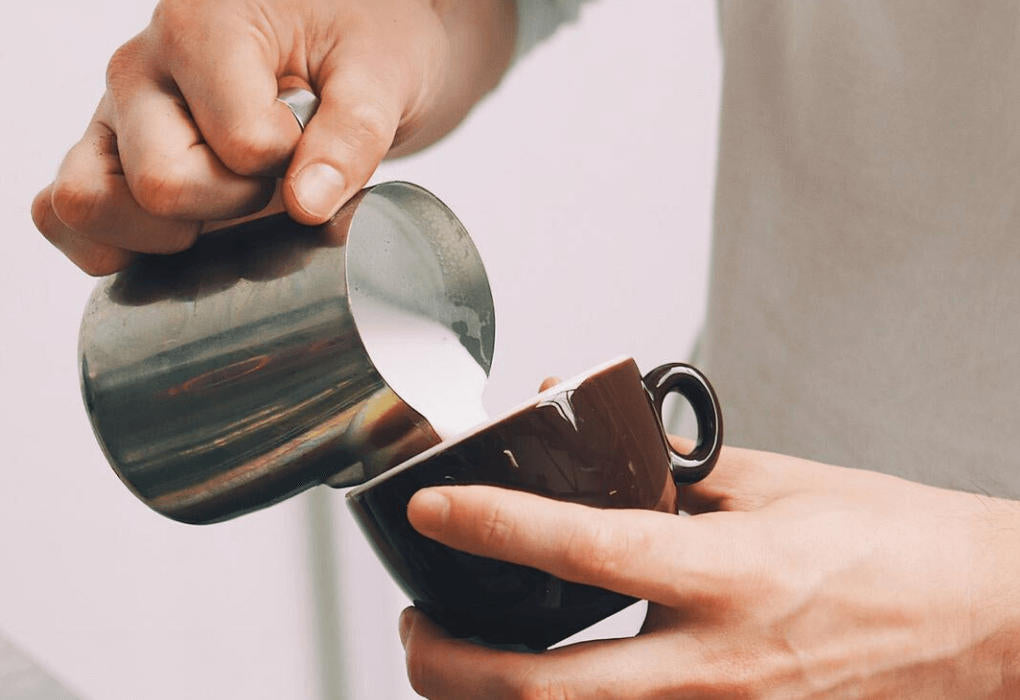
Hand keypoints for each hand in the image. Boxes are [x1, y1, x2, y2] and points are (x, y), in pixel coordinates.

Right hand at [31, 0, 513, 274]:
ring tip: (224, 208)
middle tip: (272, 181)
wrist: (346, 34)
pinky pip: (66, 213)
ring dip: (167, 234)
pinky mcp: (108, 152)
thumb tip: (307, 205)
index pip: (240, 147)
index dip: (291, 169)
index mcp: (204, 25)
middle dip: (234, 207)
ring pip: (89, 203)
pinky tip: (181, 237)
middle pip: (159, 184)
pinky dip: (115, 246)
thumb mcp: (380, 74)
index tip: (311, 145)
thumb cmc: (360, 39)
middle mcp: (143, 66)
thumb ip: (351, 136)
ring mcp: (116, 112)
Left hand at [399, 440, 1019, 696]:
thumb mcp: (778, 483)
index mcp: (730, 573)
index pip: (581, 550)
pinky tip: (540, 688)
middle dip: (452, 665)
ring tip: (456, 660)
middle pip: (545, 690)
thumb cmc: (894, 547)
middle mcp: (716, 664)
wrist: (986, 626)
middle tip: (415, 625)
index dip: (491, 525)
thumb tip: (589, 426)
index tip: (431, 506)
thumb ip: (671, 463)